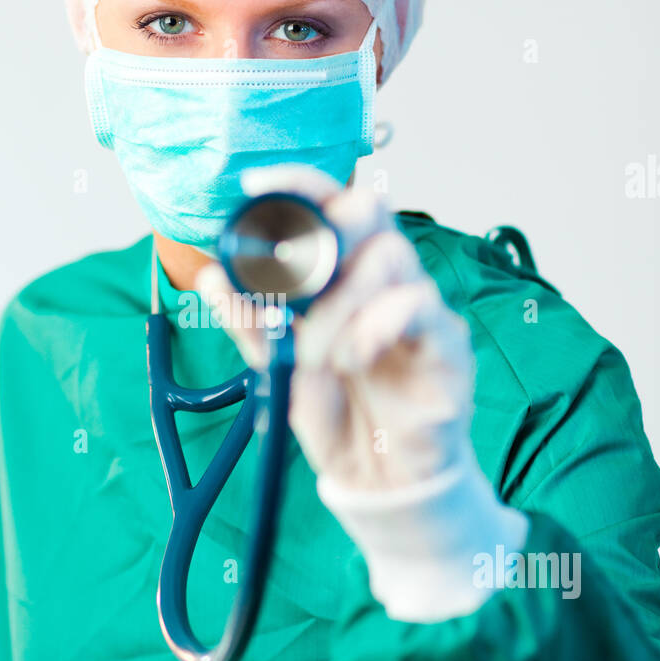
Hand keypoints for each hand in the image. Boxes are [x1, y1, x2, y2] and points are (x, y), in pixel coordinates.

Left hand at [196, 165, 476, 493]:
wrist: (377, 477)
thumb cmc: (336, 411)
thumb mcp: (278, 368)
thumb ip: (248, 322)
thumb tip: (213, 276)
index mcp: (342, 273)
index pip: (327, 203)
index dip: (294, 183)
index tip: (252, 187)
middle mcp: (383, 278)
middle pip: (369, 210)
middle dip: (322, 236)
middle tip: (290, 285)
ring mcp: (419, 305)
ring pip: (389, 255)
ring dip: (336, 305)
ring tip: (315, 354)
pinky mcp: (446, 341)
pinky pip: (418, 305)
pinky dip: (373, 327)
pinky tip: (351, 358)